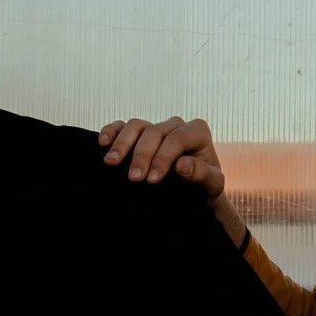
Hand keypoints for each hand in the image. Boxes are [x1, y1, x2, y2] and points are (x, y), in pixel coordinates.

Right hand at [98, 115, 249, 243]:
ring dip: (122, 144)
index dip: (163, 157)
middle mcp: (176, 124)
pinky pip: (122, 125)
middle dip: (142, 156)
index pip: (177, 139)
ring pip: (136, 126)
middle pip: (154, 133)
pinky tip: (103, 143)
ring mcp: (156, 126)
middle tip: (133, 178)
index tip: (152, 179)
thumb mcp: (212, 184)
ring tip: (111, 162)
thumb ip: (202, 174)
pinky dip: (111, 131)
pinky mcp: (139, 132)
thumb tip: (183, 165)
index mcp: (197, 131)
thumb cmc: (205, 185)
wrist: (195, 190)